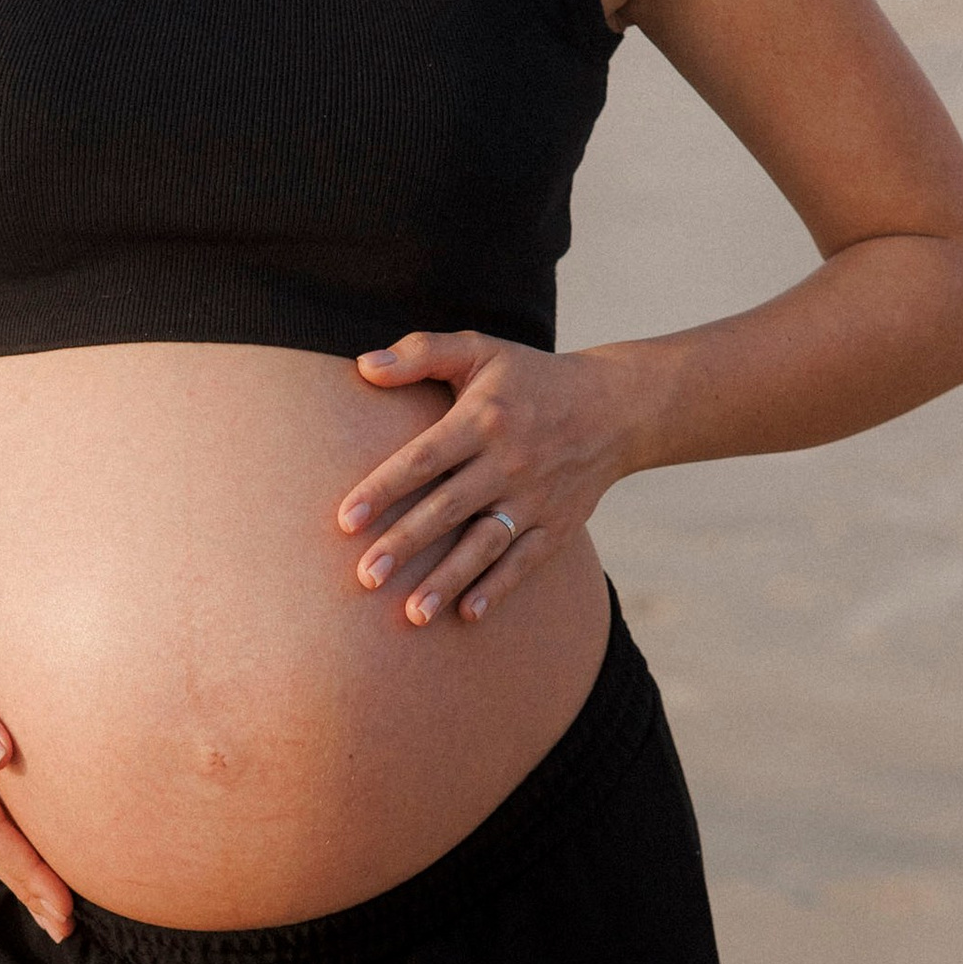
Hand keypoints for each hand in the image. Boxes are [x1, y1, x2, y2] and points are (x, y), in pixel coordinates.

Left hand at [336, 330, 634, 624]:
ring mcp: (534, 498)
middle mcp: (508, 462)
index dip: (383, 490)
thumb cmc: (531, 378)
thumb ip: (421, 353)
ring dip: (448, 579)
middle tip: (365, 577)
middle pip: (447, 509)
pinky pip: (524, 561)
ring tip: (412, 613)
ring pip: (484, 545)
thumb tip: (363, 367)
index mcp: (482, 420)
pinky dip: (498, 588)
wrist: (616, 407)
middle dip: (405, 545)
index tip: (345, 521)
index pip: (423, 459)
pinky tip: (466, 614)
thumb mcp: (481, 349)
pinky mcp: (556, 525)